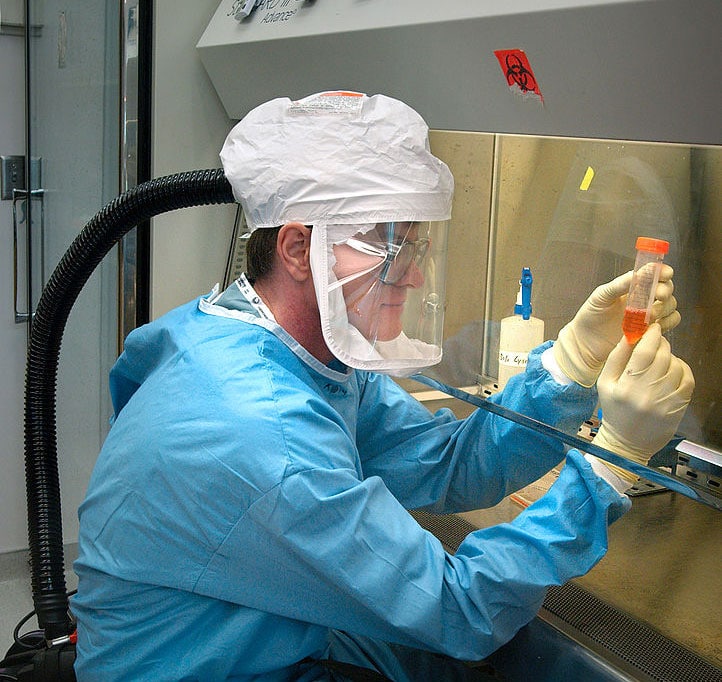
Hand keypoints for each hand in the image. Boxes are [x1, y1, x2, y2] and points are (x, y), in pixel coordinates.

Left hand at [554, 266, 678, 386]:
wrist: (585, 343)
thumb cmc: (590, 316)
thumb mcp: (601, 297)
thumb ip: (619, 285)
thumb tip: (637, 273)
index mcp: (632, 286)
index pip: (654, 274)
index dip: (662, 271)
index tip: (665, 273)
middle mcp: (643, 299)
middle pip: (666, 289)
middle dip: (665, 290)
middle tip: (658, 295)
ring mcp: (649, 315)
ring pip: (671, 305)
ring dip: (665, 307)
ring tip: (649, 315)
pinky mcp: (651, 331)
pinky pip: (670, 323)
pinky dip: (668, 322)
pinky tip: (654, 325)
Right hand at [593, 323, 694, 482]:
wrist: (627, 443)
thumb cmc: (614, 410)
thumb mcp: (605, 383)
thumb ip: (616, 357)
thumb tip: (630, 334)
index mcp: (625, 386)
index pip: (644, 352)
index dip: (651, 336)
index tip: (652, 328)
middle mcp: (647, 394)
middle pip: (662, 356)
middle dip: (661, 344)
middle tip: (656, 342)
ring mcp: (665, 402)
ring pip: (676, 366)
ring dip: (671, 357)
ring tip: (662, 359)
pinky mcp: (678, 408)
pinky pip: (688, 380)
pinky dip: (683, 369)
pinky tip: (674, 370)